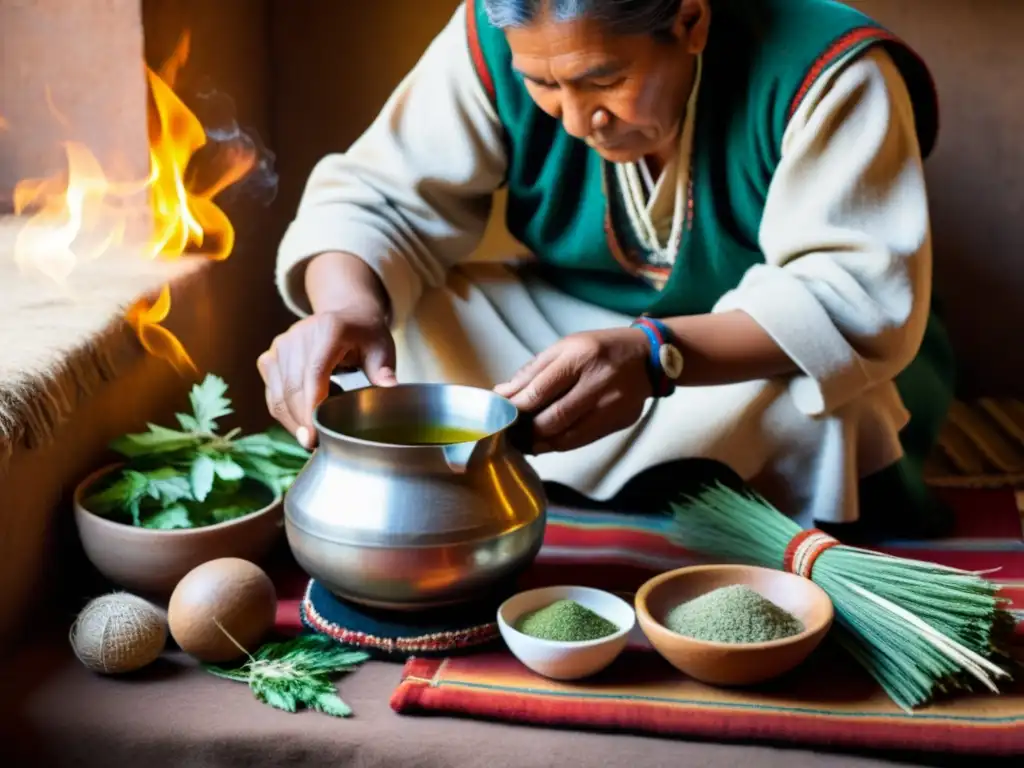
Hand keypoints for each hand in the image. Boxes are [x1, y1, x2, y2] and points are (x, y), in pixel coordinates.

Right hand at [257, 308, 395, 448]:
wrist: (343, 315)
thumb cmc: (365, 335)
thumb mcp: (381, 347)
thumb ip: (383, 369)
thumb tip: (390, 389)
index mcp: (329, 330)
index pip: (314, 372)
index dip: (311, 405)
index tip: (313, 436)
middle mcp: (298, 335)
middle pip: (293, 388)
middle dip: (302, 422)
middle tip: (317, 445)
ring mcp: (280, 347)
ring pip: (278, 396)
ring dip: (294, 422)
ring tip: (315, 434)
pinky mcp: (269, 359)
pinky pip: (272, 396)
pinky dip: (286, 414)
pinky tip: (306, 419)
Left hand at [494, 328, 651, 453]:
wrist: (648, 357)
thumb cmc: (599, 348)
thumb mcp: (564, 347)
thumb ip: (533, 371)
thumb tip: (502, 394)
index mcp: (580, 357)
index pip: (540, 391)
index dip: (516, 408)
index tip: (500, 415)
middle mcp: (597, 383)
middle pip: (553, 419)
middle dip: (526, 430)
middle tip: (510, 432)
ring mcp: (611, 406)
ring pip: (567, 437)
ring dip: (539, 442)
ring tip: (524, 440)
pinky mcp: (618, 423)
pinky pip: (581, 441)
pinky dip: (559, 444)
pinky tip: (546, 441)